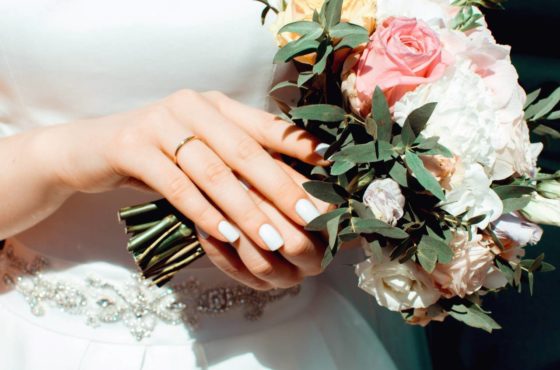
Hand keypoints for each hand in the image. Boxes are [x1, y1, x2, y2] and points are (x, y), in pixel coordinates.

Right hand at [44, 90, 329, 287]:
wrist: (92, 148)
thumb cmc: (159, 152)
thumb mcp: (200, 146)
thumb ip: (235, 156)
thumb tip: (286, 184)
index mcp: (215, 104)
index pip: (265, 125)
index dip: (300, 147)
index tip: (331, 170)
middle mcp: (191, 106)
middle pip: (245, 151)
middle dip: (282, 188)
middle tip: (310, 219)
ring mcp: (159, 123)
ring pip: (213, 172)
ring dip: (246, 210)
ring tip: (272, 238)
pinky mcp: (132, 146)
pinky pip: (176, 185)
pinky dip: (204, 212)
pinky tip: (226, 234)